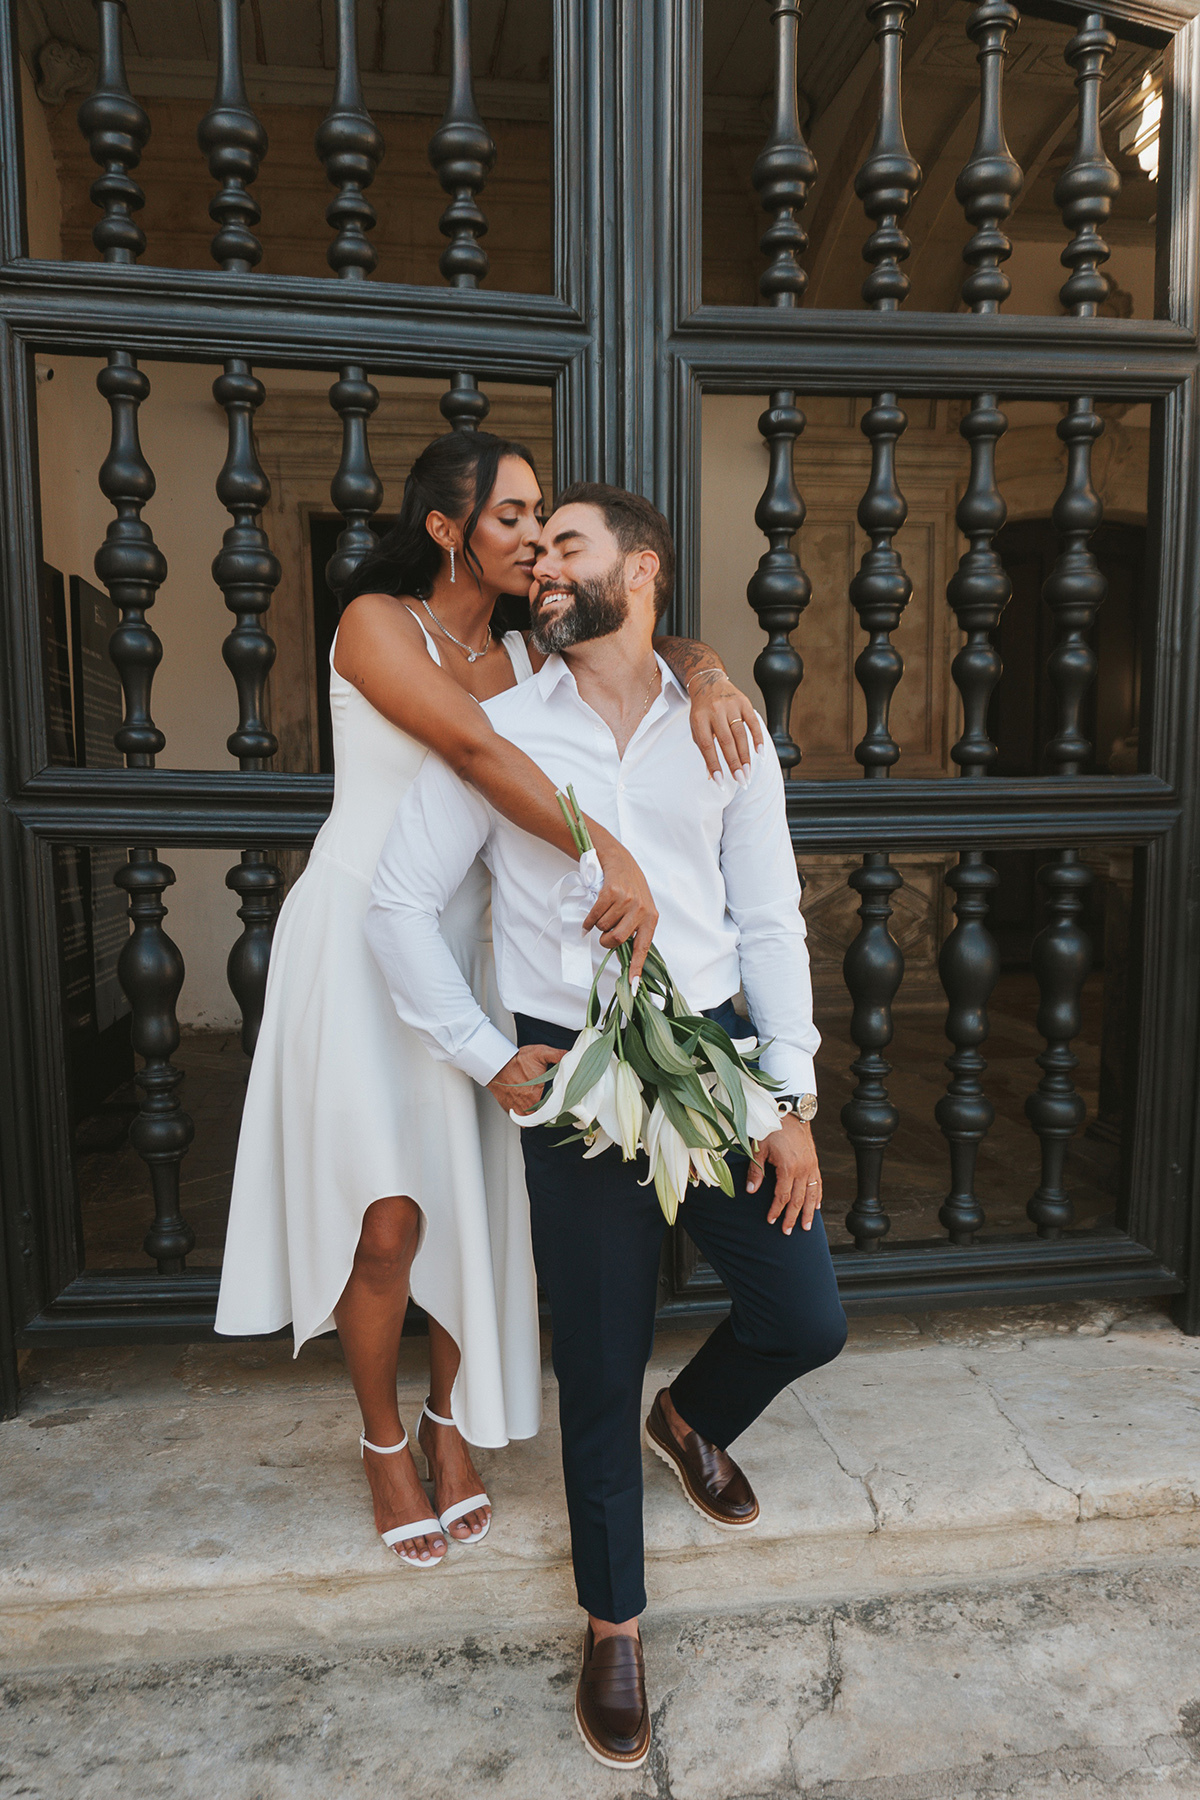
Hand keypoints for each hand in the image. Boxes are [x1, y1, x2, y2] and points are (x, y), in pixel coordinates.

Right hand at [488, 1045, 565, 1115]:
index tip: (560, 1106)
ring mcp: (517, 1107)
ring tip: (541, 1111)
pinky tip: (528, 1111)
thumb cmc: (515, 1060)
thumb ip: (557, 1055)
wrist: (495, 1065)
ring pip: (530, 1120)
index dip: (557, 1108)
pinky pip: (519, 1119)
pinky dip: (524, 1118)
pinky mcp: (509, 1108)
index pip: (552, 1109)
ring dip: (536, 1117)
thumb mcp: (540, 1053)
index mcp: (536, 1093)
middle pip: (542, 1115)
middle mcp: (527, 1103)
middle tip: (552, 1107)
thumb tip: (570, 1056)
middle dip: (548, 1113)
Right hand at [583, 831, 658, 981]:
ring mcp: (626, 901)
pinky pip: (594, 916)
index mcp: (651, 919)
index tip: (634, 987)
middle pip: (616, 940)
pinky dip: (588, 919)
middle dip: (605, 941)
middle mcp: (640, 911)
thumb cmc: (630, 890)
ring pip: (603, 928)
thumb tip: (625, 958)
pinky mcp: (611, 892)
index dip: (637, 968)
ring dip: (598, 924)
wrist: (620, 861)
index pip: (643, 948)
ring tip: (604, 913)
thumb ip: (635, 931)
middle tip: (604, 935)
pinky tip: (590, 916)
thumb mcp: (640, 910)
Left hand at [686, 669, 764, 780]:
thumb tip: (712, 775)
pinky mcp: (744, 702)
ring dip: (746, 756)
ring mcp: (731, 706)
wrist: (708, 683)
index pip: (707, 746)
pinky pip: (753, 722)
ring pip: (740, 735)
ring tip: (748, 772)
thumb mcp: (696, 728)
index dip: (714, 764)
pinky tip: (760, 753)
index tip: (720, 781)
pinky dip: (758, 738)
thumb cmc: (702, 711)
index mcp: (699, 719)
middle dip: (734, 764)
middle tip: (741, 781)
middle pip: (726, 742)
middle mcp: (715, 712)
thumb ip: (704, 749)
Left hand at [747, 1115, 822, 1234]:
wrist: (790, 1111)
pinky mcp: (814, 1161)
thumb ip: (756, 1171)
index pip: (782, 1196)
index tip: (771, 1220)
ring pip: (812, 1194)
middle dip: (792, 1217)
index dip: (777, 1210)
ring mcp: (811, 1165)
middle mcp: (803, 1168)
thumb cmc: (772, 1127)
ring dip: (808, 1212)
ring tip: (806, 1227)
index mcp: (788, 1167)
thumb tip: (751, 1191)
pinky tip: (816, 1207)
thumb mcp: (759, 1148)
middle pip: (798, 1199)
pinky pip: (818, 1183)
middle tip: (787, 1232)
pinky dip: (818, 1196)